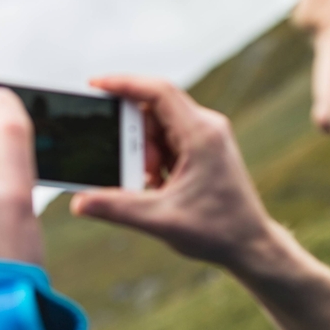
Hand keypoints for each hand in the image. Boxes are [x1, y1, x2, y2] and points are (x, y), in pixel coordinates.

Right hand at [69, 75, 277, 270]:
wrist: (250, 246)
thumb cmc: (216, 231)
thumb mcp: (160, 221)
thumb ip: (117, 208)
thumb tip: (79, 203)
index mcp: (201, 134)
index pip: (159, 92)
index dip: (124, 83)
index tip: (94, 85)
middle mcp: (206, 128)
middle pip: (154, 110)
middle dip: (131, 136)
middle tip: (123, 166)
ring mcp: (206, 138)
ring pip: (158, 128)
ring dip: (143, 152)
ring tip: (148, 184)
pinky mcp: (202, 151)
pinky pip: (167, 142)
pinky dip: (153, 160)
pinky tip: (155, 187)